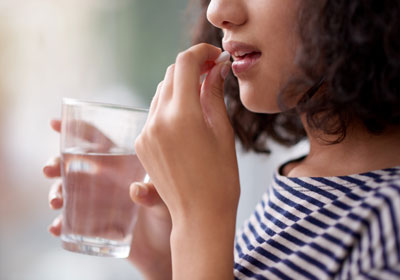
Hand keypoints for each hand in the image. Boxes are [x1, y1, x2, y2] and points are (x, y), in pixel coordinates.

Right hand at [44, 119, 171, 279]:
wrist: (164, 247)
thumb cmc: (169, 214)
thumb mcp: (166, 200)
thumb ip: (154, 194)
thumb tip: (136, 191)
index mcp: (121, 165)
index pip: (97, 141)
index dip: (76, 130)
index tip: (55, 124)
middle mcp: (106, 180)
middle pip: (73, 164)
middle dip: (56, 163)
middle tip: (49, 169)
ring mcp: (96, 202)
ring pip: (67, 191)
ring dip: (55, 192)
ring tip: (56, 201)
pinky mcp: (92, 224)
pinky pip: (70, 221)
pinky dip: (60, 223)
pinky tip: (57, 228)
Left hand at [134, 43, 238, 278]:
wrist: (200, 216)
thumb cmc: (220, 178)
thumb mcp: (222, 132)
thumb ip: (214, 94)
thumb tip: (216, 67)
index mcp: (182, 116)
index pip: (185, 64)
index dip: (201, 52)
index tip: (215, 56)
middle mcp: (158, 120)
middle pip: (171, 74)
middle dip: (191, 67)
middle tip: (211, 72)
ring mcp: (146, 132)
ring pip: (161, 92)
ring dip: (180, 86)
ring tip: (201, 96)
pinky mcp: (141, 144)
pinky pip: (154, 112)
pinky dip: (170, 106)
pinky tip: (186, 118)